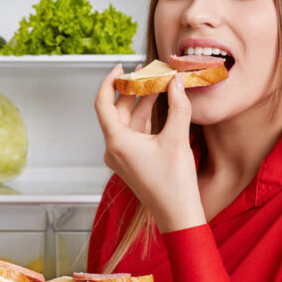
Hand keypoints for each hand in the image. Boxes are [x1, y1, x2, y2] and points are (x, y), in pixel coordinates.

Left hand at [94, 64, 205, 232]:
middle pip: (117, 110)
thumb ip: (177, 105)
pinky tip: (160, 105)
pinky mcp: (133, 161)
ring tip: (157, 84)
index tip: (121, 67)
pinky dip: (146, 118)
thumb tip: (175, 81)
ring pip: (128, 121)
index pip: (103, 103)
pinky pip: (135, 133)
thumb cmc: (174, 184)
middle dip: (133, 89)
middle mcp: (115, 149)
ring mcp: (123, 156)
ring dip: (141, 102)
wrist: (178, 215)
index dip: (110, 81)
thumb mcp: (177, 139)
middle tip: (148, 71)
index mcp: (117, 142)